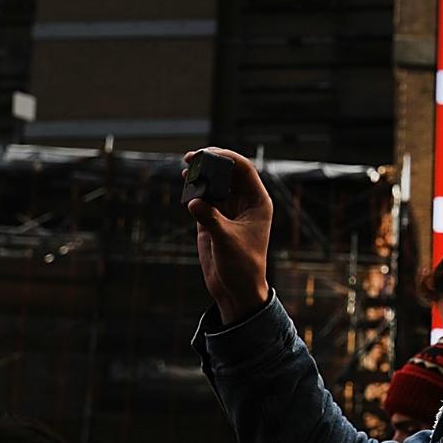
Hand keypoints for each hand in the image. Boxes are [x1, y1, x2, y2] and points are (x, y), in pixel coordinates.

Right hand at [186, 147, 271, 324]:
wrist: (236, 290)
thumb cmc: (242, 266)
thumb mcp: (227, 241)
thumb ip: (211, 220)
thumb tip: (194, 202)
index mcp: (257, 202)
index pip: (244, 169)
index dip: (226, 157)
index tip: (207, 153)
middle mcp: (244, 202)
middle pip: (228, 173)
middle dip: (210, 162)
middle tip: (191, 157)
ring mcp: (228, 210)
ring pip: (214, 184)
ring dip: (201, 176)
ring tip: (185, 170)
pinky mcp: (213, 220)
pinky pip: (203, 198)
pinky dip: (194, 191)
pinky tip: (184, 187)